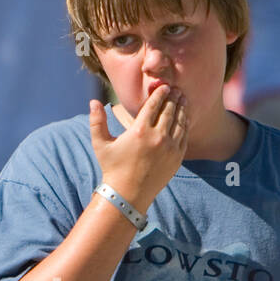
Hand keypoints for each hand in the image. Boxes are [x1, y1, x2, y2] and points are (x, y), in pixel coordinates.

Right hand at [89, 85, 188, 210]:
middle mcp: (157, 137)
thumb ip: (97, 121)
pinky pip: (184, 136)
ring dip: (182, 109)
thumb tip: (93, 101)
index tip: (165, 86)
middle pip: (169, 111)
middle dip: (174, 98)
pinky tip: (185, 119)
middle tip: (177, 90)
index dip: (160, 94)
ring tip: (183, 100)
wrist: (128, 194)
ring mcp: (170, 148)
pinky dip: (185, 125)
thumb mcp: (101, 144)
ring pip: (180, 122)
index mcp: (140, 131)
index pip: (154, 105)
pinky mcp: (177, 158)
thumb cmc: (112, 168)